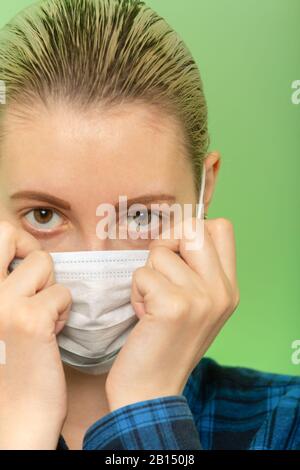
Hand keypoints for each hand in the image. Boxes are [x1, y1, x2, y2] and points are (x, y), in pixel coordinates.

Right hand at [0, 222, 71, 448]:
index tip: (27, 268)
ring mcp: (2, 303)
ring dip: (52, 288)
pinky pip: (63, 292)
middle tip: (39, 281)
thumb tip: (27, 255)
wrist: (16, 412)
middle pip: (8, 233)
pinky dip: (64, 310)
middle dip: (31, 252)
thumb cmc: (10, 361)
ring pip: (44, 263)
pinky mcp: (30, 319)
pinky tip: (52, 333)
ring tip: (46, 316)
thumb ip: (6, 285)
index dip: (17, 245)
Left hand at [105, 217, 238, 410]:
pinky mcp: (174, 306)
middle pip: (193, 228)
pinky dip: (136, 292)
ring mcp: (201, 298)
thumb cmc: (167, 344)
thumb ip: (197, 271)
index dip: (191, 231)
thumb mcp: (197, 307)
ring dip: (146, 276)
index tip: (176, 253)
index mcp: (229, 289)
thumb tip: (176, 234)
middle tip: (158, 273)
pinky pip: (142, 274)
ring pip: (160, 252)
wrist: (152, 390)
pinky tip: (143, 316)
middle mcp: (221, 291)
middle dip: (166, 243)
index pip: (221, 228)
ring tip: (150, 304)